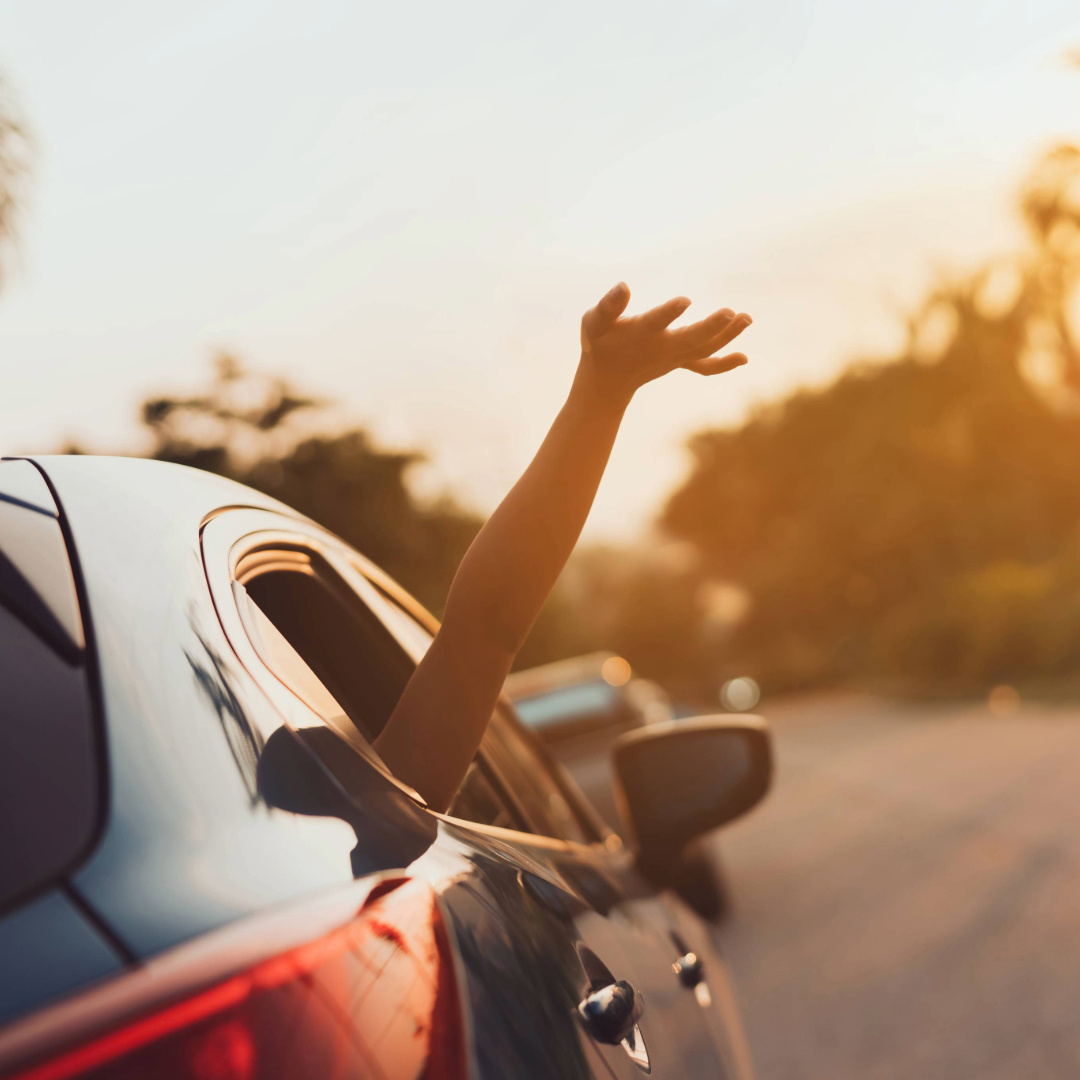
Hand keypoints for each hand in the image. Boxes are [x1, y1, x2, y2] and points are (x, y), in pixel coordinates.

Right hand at [578, 282, 750, 401]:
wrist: (607, 381)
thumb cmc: (598, 344)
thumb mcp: (593, 323)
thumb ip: (607, 307)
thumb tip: (624, 286)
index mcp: (640, 334)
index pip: (655, 323)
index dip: (668, 313)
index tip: (686, 301)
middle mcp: (661, 348)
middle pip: (690, 340)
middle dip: (711, 328)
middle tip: (730, 313)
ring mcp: (674, 357)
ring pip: (704, 349)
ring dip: (727, 336)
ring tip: (746, 318)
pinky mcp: (680, 360)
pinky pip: (705, 366)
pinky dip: (724, 363)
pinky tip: (744, 358)